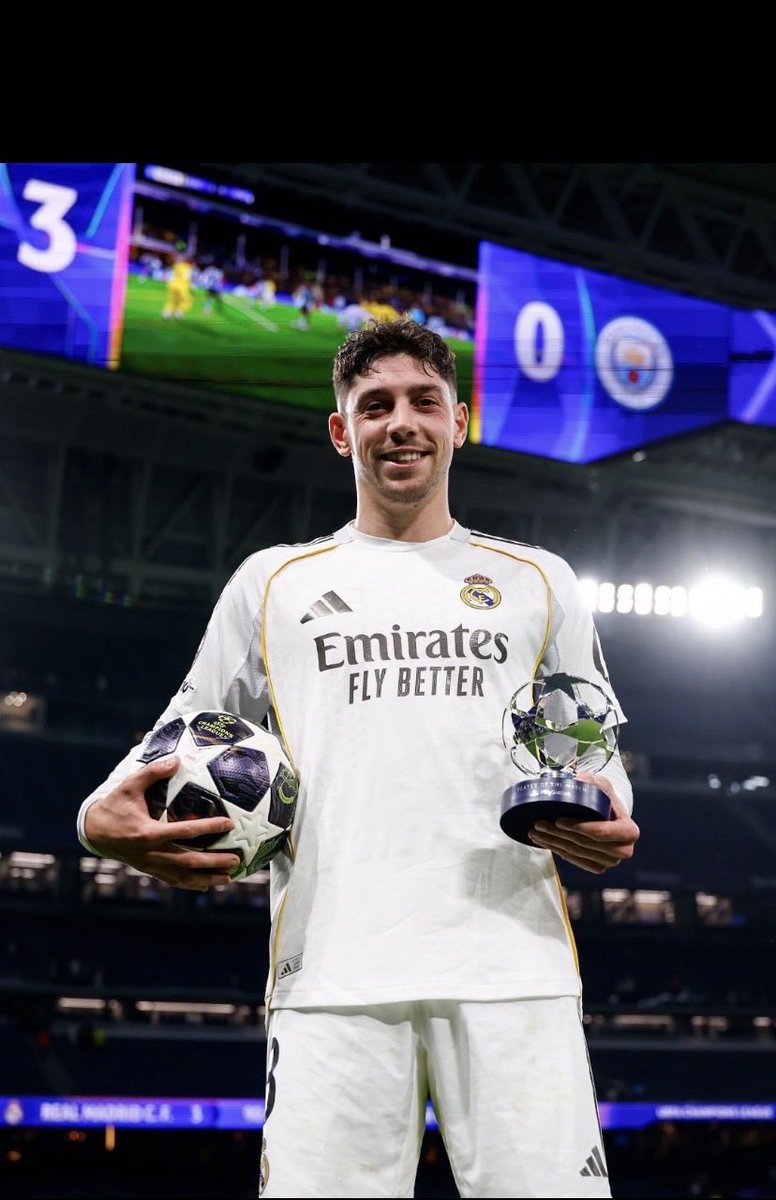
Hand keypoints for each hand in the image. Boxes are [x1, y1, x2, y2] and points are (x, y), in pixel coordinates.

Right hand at [83, 756, 239, 890]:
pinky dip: (191, 884)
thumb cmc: (115, 805)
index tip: (229, 823)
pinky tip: (207, 885)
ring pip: (182, 876)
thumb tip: (177, 760)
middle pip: (188, 860)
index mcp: (148, 832)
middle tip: (236, 858)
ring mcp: (151, 864)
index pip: (185, 831)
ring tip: (229, 877)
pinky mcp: (149, 870)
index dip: (208, 828)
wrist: (95, 831)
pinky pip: (172, 880)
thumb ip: (152, 772)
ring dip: (207, 878)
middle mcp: (152, 853)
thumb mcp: (129, 785)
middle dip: (214, 861)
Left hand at [526, 771, 639, 872]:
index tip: (558, 819)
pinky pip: (575, 861)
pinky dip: (557, 850)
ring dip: (553, 842)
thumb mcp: (603, 786)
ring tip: (534, 831)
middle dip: (559, 834)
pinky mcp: (598, 867)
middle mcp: (623, 850)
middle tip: (538, 824)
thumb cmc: (606, 800)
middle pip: (585, 844)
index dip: (579, 827)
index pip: (601, 832)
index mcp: (629, 831)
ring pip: (577, 853)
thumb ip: (594, 782)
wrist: (610, 818)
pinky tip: (542, 841)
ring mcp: (611, 862)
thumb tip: (580, 780)